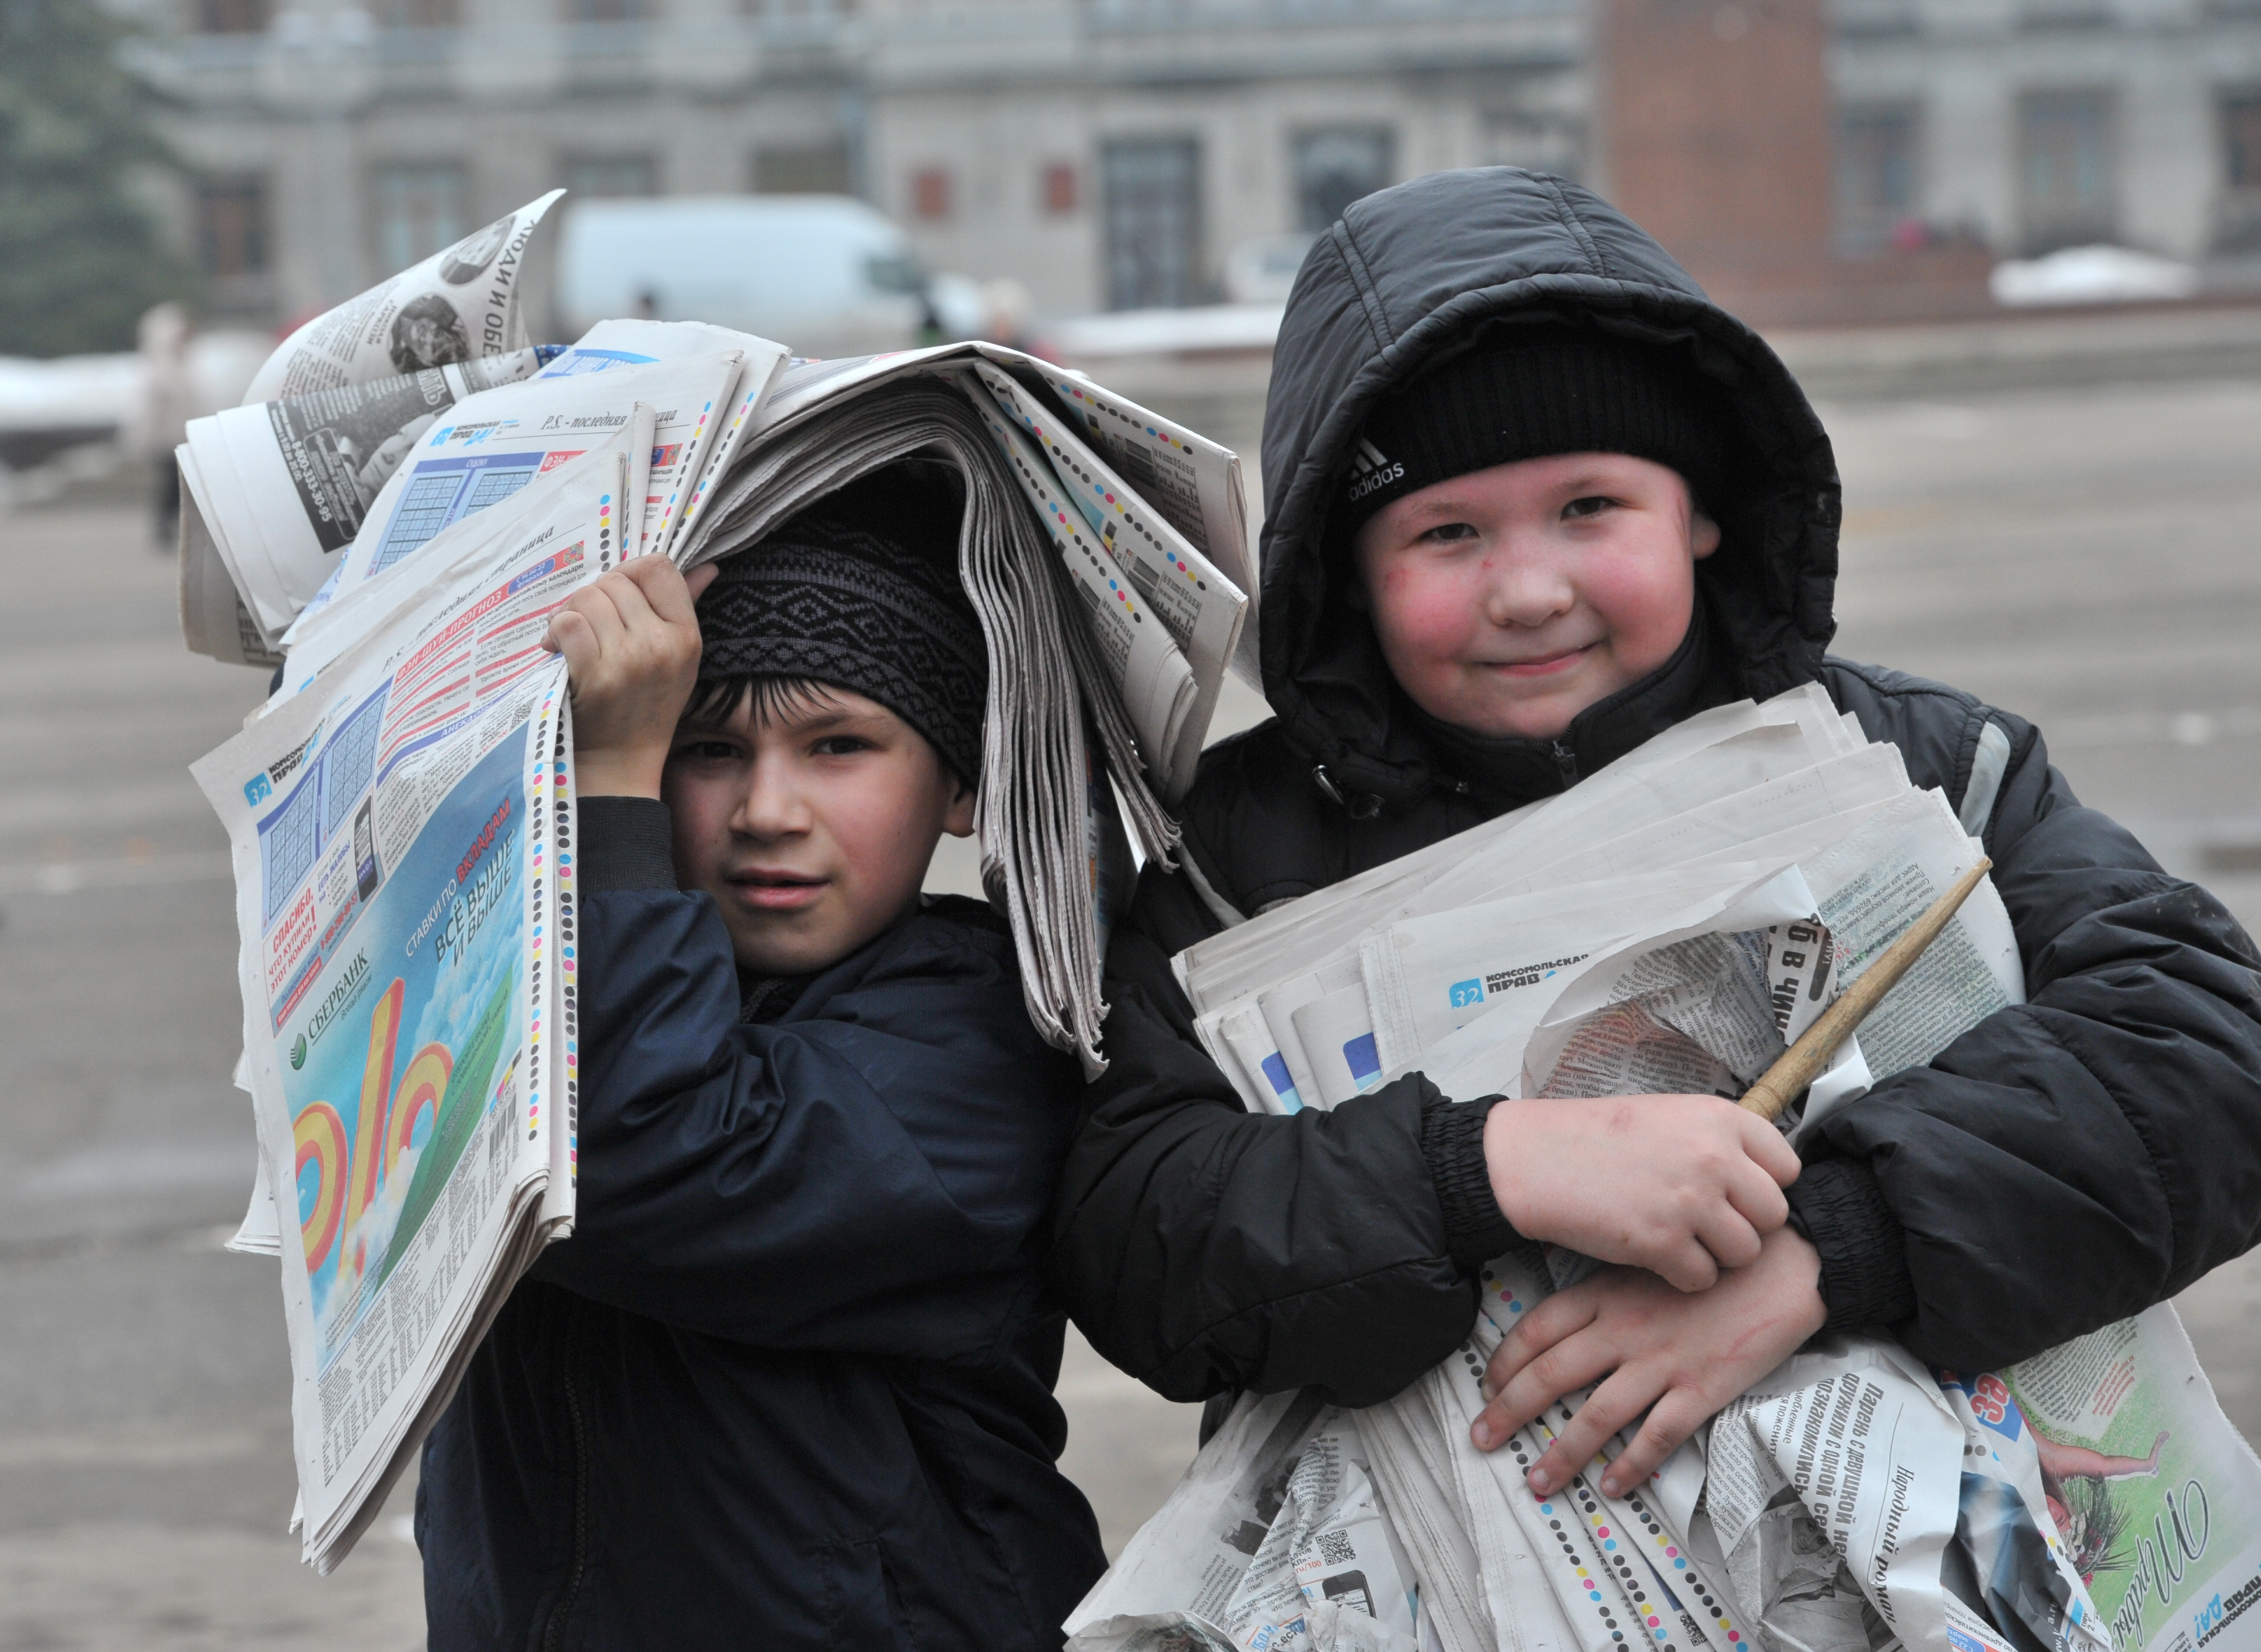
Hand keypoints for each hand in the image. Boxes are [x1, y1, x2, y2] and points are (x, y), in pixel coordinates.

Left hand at [541, 559, 717, 798]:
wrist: (619, 761)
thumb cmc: (646, 705)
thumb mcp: (680, 659)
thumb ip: (686, 607)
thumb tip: (707, 567)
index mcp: (687, 635)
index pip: (659, 566)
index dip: (630, 571)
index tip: (616, 594)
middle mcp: (663, 644)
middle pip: (615, 581)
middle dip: (594, 596)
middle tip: (588, 622)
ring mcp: (630, 660)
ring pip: (588, 597)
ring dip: (570, 613)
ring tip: (572, 638)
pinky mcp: (596, 675)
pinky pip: (569, 623)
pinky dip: (556, 631)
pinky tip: (557, 649)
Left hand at [1469, 1226, 1827, 1496]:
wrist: (1788, 1261)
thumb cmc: (1716, 1258)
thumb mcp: (1649, 1259)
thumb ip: (1608, 1289)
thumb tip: (1568, 1317)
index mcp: (1606, 1294)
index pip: (1539, 1329)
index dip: (1506, 1361)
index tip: (1487, 1386)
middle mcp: (1623, 1329)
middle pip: (1551, 1374)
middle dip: (1509, 1411)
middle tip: (1482, 1439)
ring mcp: (1662, 1362)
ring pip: (1596, 1416)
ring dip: (1562, 1454)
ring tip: (1537, 1482)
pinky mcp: (1702, 1389)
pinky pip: (1657, 1436)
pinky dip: (1631, 1465)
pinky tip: (1613, 1488)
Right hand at [1484, 1093, 1799, 1290]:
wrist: (1534, 1158)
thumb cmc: (1598, 1137)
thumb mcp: (1669, 1115)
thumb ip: (1719, 1141)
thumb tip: (1764, 1179)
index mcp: (1718, 1119)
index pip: (1786, 1168)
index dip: (1763, 1187)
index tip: (1738, 1194)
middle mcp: (1713, 1158)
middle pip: (1772, 1215)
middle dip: (1745, 1226)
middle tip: (1708, 1224)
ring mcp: (1690, 1202)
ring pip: (1745, 1252)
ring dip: (1717, 1255)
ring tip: (1682, 1240)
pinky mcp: (1661, 1243)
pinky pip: (1704, 1279)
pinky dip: (1683, 1277)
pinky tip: (1658, 1257)